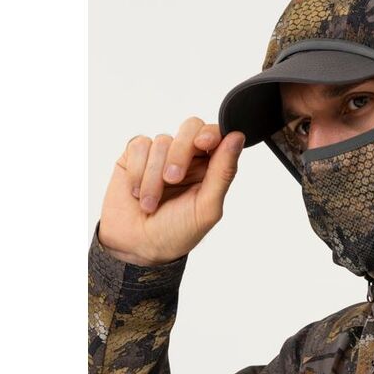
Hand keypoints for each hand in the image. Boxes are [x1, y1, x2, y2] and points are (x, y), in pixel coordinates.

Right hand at [97, 117, 245, 265]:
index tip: (203, 143)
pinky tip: (137, 192)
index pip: (217, 135)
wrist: (137, 246)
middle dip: (180, 153)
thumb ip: (223, 172)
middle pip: (191, 127)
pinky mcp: (136, 156)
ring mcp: (161, 155)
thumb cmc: (176, 232)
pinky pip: (139, 146)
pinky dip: (138, 171)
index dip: (210, 133)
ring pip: (162, 141)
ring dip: (154, 175)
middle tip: (172, 179)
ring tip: (150, 203)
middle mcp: (188, 158)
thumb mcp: (206, 207)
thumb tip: (238, 138)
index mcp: (210, 169)